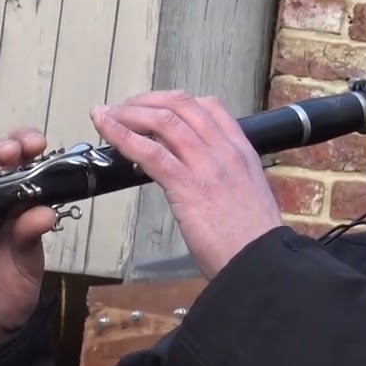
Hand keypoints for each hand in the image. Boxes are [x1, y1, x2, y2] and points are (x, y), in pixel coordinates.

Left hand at [91, 90, 283, 278]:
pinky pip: (150, 152)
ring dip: (128, 114)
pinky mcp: (187, 185)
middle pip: (180, 105)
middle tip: (122, 110)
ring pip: (163, 121)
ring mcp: (206, 165)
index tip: (152, 109)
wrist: (260, 264)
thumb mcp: (246, 197)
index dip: (173, 101)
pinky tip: (105, 129)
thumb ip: (225, 180)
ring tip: (106, 116)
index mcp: (241, 152)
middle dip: (145, 102)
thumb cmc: (250, 242)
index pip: (209, 107)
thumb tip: (200, 178)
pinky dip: (121, 135)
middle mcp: (225, 151)